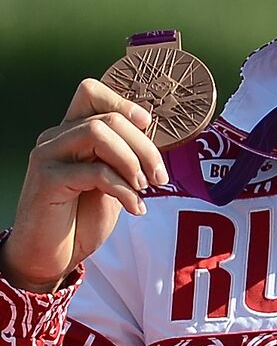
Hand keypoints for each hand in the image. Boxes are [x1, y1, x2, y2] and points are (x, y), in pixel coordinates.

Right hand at [0, 79, 166, 292]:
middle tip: (159, 177)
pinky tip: (134, 207)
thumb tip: (153, 132)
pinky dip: (123, 189)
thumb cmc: (83, 216)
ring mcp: (47, 156)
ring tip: (144, 188)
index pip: (90, 92)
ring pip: (98, 134)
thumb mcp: (112, 179)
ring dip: (132, 161)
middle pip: (107, 118)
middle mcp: (56, 138)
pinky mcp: (47, 180)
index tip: (149, 125)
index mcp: (71, 132)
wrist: (51, 254)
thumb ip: (124, 154)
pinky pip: (94, 171)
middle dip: (144, 146)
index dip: (123, 102)